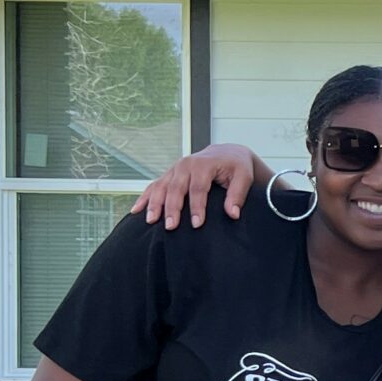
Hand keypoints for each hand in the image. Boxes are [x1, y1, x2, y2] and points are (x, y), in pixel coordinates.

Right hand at [132, 143, 258, 227]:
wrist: (227, 153)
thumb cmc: (236, 167)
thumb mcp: (244, 177)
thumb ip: (237, 194)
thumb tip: (233, 214)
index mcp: (204, 164)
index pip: (198, 188)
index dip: (197, 207)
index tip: (197, 224)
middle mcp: (186, 164)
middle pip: (175, 188)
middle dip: (172, 208)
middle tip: (171, 227)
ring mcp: (174, 169)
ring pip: (161, 187)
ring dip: (154, 204)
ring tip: (151, 221)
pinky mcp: (169, 174)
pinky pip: (153, 185)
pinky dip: (144, 197)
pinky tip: (136, 210)